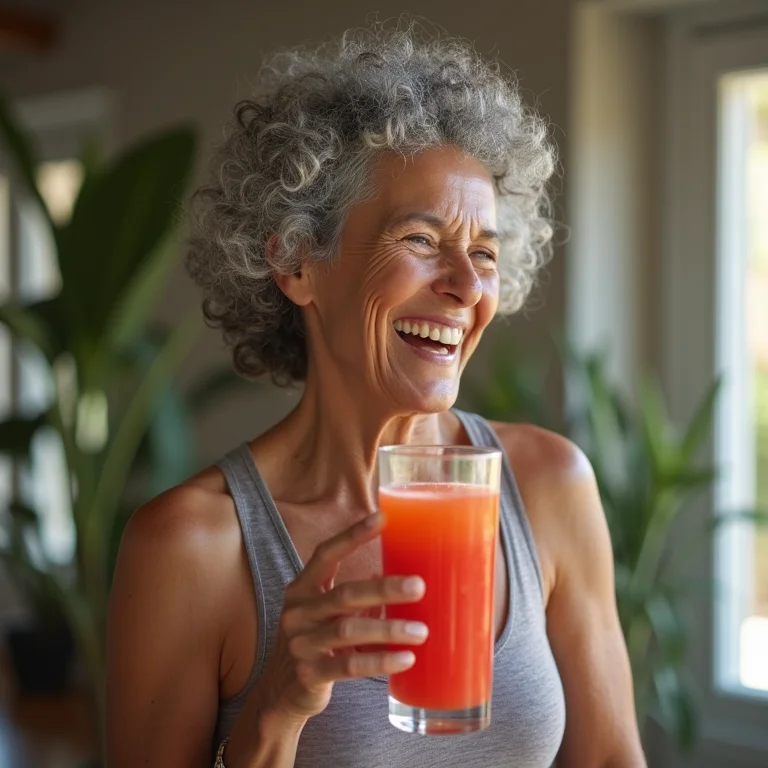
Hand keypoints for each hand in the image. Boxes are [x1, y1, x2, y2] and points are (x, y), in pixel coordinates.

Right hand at [259, 513, 427, 721]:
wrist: (281, 693)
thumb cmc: (312, 643)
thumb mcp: (324, 614)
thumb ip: (350, 596)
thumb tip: (387, 574)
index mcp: (301, 589)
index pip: (326, 554)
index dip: (352, 536)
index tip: (381, 518)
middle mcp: (297, 612)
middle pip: (344, 594)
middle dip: (384, 589)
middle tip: (419, 586)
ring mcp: (300, 644)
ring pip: (349, 631)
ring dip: (389, 629)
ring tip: (421, 631)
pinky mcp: (308, 674)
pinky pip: (348, 666)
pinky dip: (379, 661)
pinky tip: (405, 659)